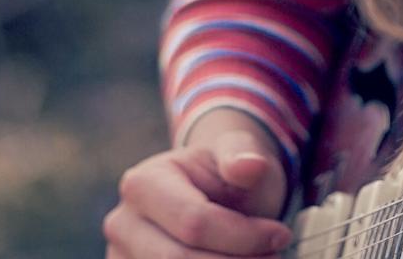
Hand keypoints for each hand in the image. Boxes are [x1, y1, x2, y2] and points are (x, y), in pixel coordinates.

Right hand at [104, 108, 291, 256]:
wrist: (207, 196)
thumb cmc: (224, 176)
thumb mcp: (238, 153)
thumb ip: (242, 154)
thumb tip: (249, 166)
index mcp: (143, 183)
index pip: (195, 223)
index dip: (244, 236)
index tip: (281, 236)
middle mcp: (123, 224)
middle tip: (273, 258)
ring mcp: (121, 257)